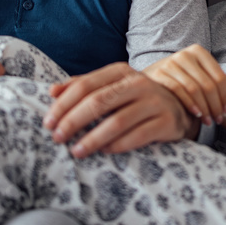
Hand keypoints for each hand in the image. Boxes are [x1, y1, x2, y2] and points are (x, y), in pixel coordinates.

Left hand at [44, 63, 191, 157]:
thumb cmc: (134, 99)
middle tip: (57, 137)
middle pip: (99, 101)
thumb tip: (52, 91)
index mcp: (120, 71)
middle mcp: (139, 83)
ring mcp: (155, 102)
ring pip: (117, 121)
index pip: (86, 85)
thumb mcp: (111, 87)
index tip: (48, 122)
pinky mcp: (166, 122)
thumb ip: (82, 87)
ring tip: (76, 151)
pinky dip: (117, 146)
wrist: (177, 108)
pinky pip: (137, 136)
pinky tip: (103, 153)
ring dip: (93, 139)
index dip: (64, 104)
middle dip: (73, 121)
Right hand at [143, 45, 225, 127]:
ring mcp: (170, 63)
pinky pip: (178, 90)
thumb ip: (223, 80)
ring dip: (203, 108)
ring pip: (194, 89)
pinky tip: (195, 114)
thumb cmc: (182, 79)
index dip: (225, 97)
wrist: (151, 79)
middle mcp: (184, 54)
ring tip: (208, 121)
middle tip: (218, 120)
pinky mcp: (158, 74)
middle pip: (208, 84)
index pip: (219, 77)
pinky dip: (189, 104)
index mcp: (198, 51)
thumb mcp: (203, 76)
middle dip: (215, 105)